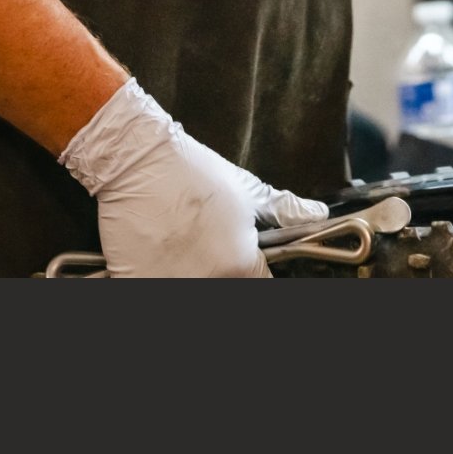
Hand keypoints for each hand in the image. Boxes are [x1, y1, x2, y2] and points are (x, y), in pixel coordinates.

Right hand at [59, 77, 328, 277]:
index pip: (264, 289)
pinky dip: (164, 277)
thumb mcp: (245, 190)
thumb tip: (317, 214)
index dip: (258, 278)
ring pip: (196, 290)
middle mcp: (209, 283)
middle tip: (210, 254)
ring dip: (194, 276)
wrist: (135, 161)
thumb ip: (284, 209)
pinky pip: (158, 288)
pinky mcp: (138, 283)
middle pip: (230, 293)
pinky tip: (162, 258)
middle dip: (224, 276)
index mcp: (240, 266)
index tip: (251, 270)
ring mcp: (172, 286)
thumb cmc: (191, 172)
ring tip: (184, 253)